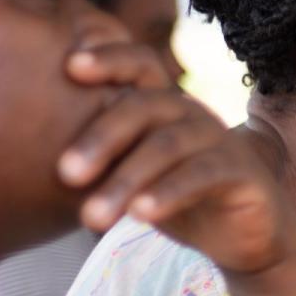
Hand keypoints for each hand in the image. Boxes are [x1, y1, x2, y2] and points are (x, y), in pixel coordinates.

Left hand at [58, 45, 295, 295]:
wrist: (244, 236)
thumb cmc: (180, 201)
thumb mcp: (137, 176)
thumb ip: (107, 159)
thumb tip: (51, 162)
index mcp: (164, 106)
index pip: (140, 65)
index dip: (111, 59)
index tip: (72, 68)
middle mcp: (193, 113)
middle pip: (145, 106)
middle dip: (101, 137)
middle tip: (66, 175)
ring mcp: (221, 139)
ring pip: (168, 145)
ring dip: (126, 180)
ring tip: (93, 218)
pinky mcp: (244, 171)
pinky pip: (201, 175)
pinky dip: (167, 193)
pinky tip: (140, 215)